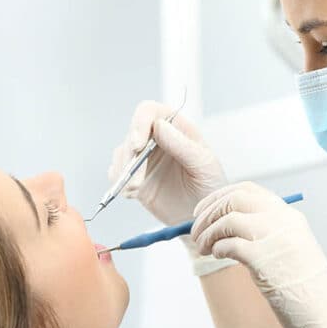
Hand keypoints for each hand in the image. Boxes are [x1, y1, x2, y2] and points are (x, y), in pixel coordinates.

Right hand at [108, 101, 226, 226]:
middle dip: (130, 157)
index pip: (149, 112)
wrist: (201, 215)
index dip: (139, 124)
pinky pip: (117, 172)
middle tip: (137, 181)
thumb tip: (160, 126)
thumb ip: (183, 145)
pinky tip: (133, 193)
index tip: (138, 145)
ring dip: (125, 172)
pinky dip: (120, 182)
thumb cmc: (209, 186)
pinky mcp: (134, 175)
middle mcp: (157, 138)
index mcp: (176, 127)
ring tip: (136, 190)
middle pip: (131, 134)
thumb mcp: (203, 165)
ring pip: (122, 154)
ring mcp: (144, 157)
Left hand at [190, 182, 326, 327]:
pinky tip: (218, 257)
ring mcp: (276, 239)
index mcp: (290, 218)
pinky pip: (230, 243)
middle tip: (195, 231)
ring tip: (203, 249)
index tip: (203, 211)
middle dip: (208, 211)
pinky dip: (217, 247)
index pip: (248, 190)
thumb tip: (226, 231)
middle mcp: (284, 222)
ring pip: (228, 218)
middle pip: (234, 198)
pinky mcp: (267, 261)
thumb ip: (266, 237)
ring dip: (207, 232)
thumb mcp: (289, 255)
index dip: (219, 197)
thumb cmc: (308, 295)